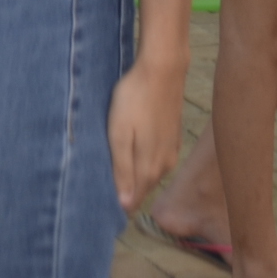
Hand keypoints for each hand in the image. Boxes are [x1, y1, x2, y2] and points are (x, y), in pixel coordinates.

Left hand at [107, 54, 187, 210]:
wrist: (162, 70)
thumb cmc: (135, 100)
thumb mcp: (120, 134)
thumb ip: (123, 169)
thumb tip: (126, 204)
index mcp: (150, 167)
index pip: (135, 198)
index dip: (120, 205)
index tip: (102, 206)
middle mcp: (165, 164)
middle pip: (143, 187)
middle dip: (127, 192)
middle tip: (103, 190)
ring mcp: (172, 150)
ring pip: (151, 173)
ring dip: (136, 177)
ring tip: (116, 175)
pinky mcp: (174, 137)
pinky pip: (157, 159)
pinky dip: (145, 162)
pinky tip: (134, 155)